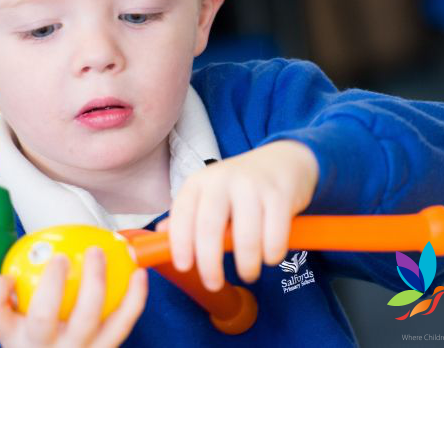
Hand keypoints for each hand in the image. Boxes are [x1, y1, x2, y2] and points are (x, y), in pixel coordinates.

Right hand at [0, 248, 147, 346]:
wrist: (57, 372)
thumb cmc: (36, 337)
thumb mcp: (14, 322)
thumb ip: (12, 291)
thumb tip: (27, 249)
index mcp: (11, 337)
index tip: (8, 275)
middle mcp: (40, 350)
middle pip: (43, 316)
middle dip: (52, 283)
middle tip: (60, 257)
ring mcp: (74, 354)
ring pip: (87, 319)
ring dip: (94, 281)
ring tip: (97, 252)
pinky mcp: (103, 354)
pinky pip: (122, 324)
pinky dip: (133, 298)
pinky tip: (138, 274)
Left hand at [164, 140, 318, 290]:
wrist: (284, 160)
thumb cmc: (239, 187)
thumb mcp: (208, 195)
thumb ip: (187, 217)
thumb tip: (159, 236)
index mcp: (198, 183)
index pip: (182, 215)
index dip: (180, 244)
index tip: (184, 267)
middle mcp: (221, 180)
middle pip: (209, 228)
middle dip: (209, 263)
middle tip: (213, 284)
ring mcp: (252, 186)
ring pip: (245, 236)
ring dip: (246, 263)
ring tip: (248, 274)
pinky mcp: (280, 195)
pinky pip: (275, 234)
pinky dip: (271, 253)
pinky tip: (269, 258)